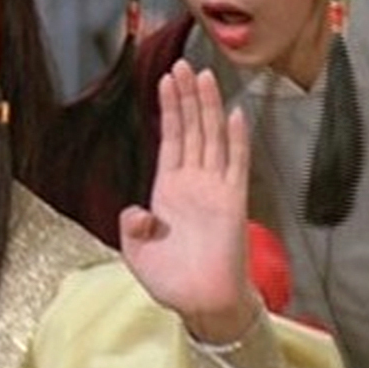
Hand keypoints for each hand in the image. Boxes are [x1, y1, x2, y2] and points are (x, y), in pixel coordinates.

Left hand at [119, 59, 260, 342]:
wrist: (200, 303)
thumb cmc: (171, 280)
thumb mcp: (137, 251)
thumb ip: (132, 226)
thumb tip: (137, 209)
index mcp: (168, 189)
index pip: (170, 139)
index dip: (169, 109)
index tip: (165, 79)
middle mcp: (193, 182)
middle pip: (192, 129)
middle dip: (186, 97)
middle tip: (182, 63)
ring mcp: (214, 189)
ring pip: (212, 138)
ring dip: (208, 107)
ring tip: (202, 76)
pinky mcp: (232, 202)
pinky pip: (236, 164)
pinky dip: (236, 139)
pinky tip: (234, 114)